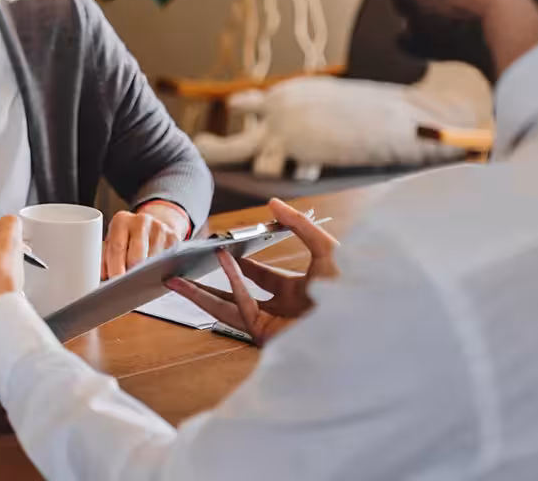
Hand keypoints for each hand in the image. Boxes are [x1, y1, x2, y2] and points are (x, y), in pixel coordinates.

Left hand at [103, 201, 189, 279]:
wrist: (151, 224)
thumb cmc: (127, 237)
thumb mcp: (113, 242)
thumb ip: (104, 259)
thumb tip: (101, 279)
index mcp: (121, 220)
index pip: (117, 247)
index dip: (115, 268)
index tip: (114, 282)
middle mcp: (142, 221)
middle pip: (137, 257)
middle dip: (131, 275)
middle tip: (127, 288)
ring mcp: (160, 229)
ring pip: (153, 262)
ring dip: (146, 275)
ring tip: (140, 280)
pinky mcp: (174, 238)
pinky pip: (167, 262)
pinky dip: (160, 272)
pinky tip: (154, 273)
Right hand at [166, 198, 338, 344]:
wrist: (365, 318)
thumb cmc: (354, 287)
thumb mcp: (325, 248)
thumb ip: (297, 225)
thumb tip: (273, 203)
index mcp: (296, 294)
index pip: (260, 280)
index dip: (240, 265)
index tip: (221, 251)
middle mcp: (281, 312)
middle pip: (234, 297)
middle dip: (205, 287)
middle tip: (182, 274)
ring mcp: (271, 325)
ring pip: (225, 309)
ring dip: (198, 294)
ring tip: (173, 281)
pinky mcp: (266, 335)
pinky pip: (240, 305)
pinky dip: (228, 282)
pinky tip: (219, 261)